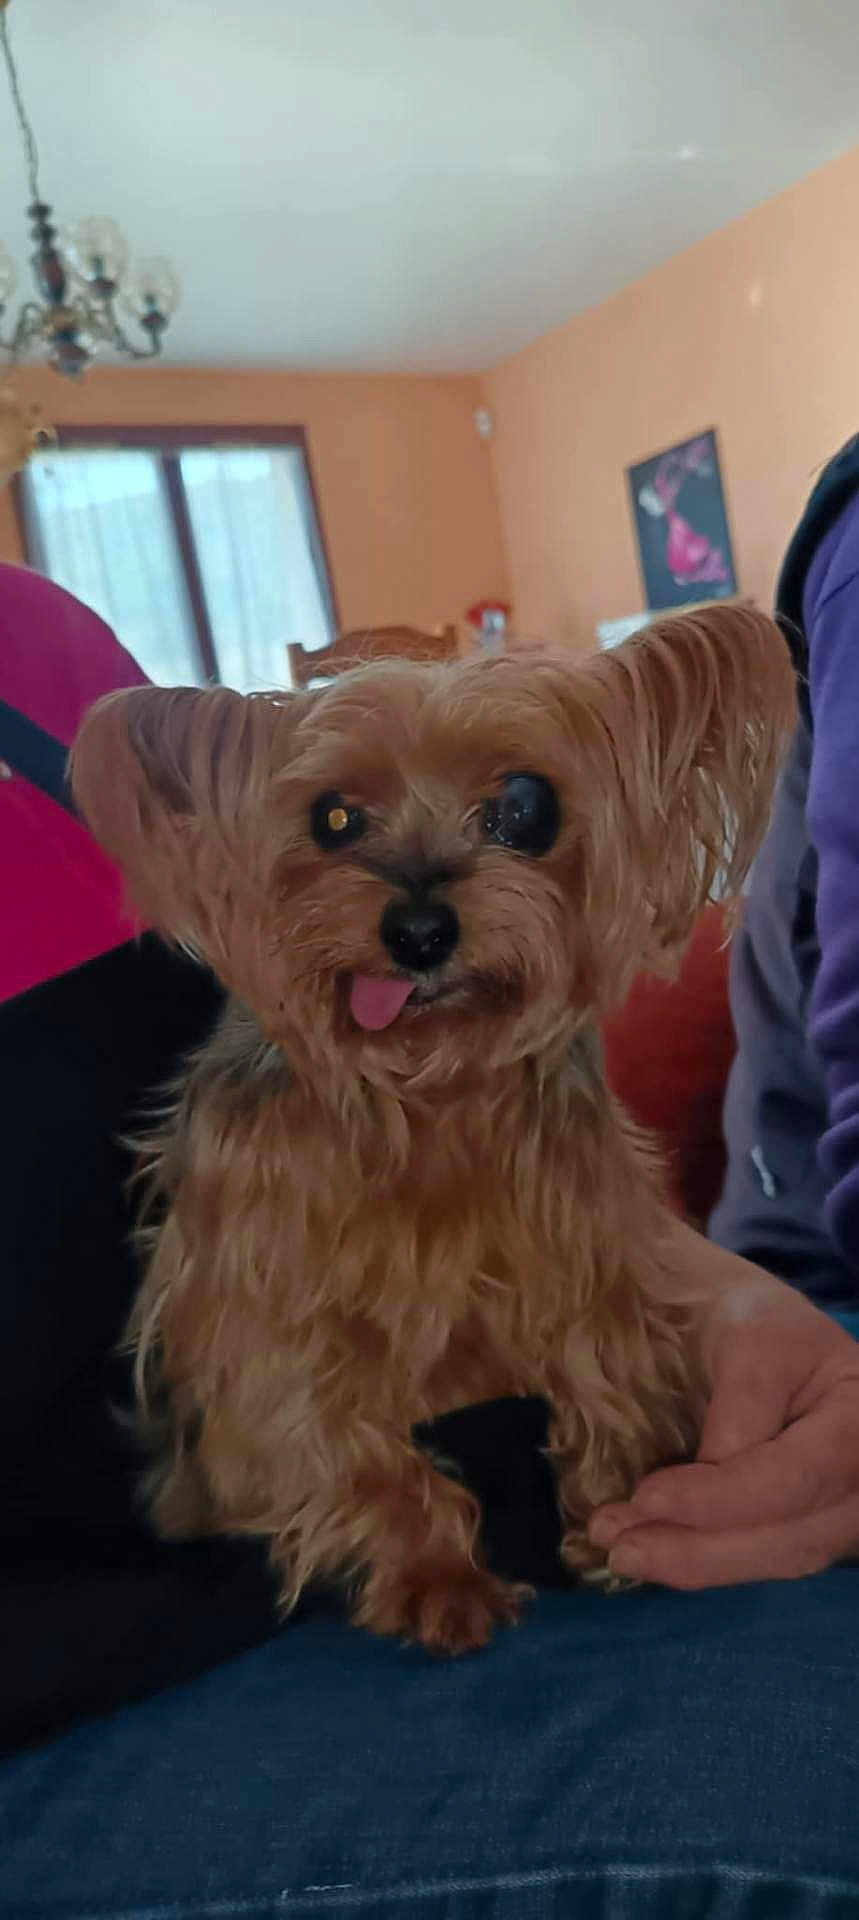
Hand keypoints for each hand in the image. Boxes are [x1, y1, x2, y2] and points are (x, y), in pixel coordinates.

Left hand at [589, 1237, 858, 1587]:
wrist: (760, 1323)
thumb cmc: (755, 1319)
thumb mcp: (749, 1339)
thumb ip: (739, 1409)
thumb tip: (706, 1482)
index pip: (795, 1476)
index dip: (721, 1498)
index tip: (645, 1496)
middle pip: (790, 1533)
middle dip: (699, 1547)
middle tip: (620, 1545)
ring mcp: (844, 1508)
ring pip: (775, 1557)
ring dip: (695, 1563)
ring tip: (625, 1552)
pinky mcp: (812, 1527)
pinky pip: (763, 1557)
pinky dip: (705, 1561)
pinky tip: (654, 1554)